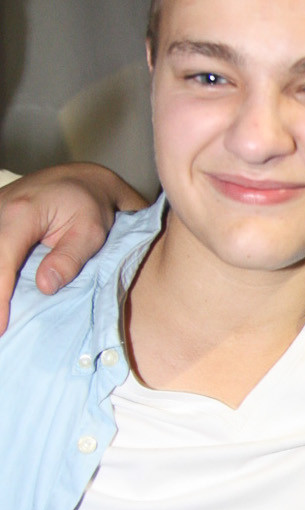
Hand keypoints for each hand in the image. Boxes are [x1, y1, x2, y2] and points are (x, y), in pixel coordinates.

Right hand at [0, 164, 146, 332]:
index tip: (0, 325)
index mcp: (21, 213)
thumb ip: (70, 258)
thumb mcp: (91, 231)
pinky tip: (2, 301)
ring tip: (1, 321)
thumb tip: (46, 287)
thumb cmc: (90, 206)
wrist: (80, 180)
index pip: (1, 258)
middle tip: (0, 330)